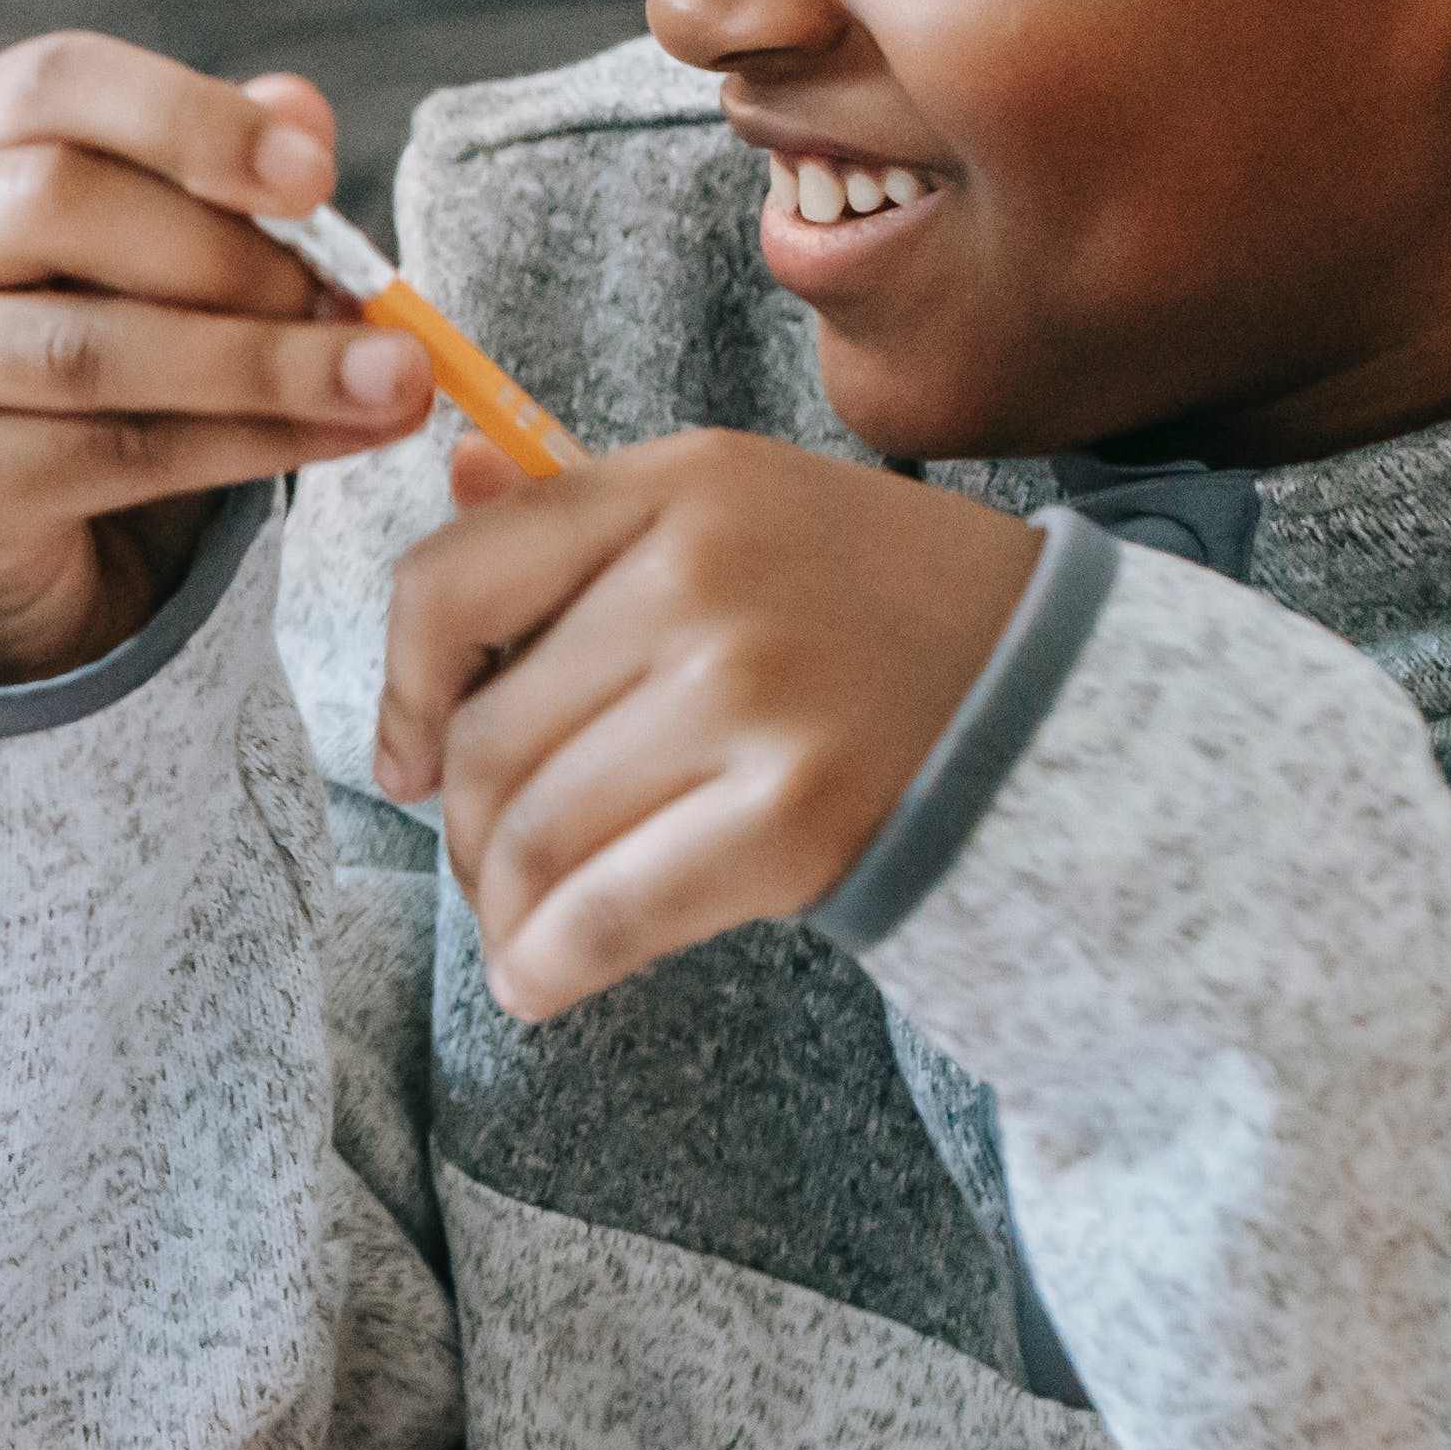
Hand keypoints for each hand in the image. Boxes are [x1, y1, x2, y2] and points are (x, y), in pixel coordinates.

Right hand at [0, 34, 437, 686]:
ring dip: (264, 363)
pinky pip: (104, 457)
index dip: (190, 116)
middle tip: (355, 299)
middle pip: (56, 202)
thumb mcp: (153, 255)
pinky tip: (335, 439)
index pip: (53, 81)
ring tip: (389, 379)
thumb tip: (303, 110)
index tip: (315, 177)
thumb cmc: (80, 361)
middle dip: (229, 253)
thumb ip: (217, 178)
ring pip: (87, 348)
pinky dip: (244, 447)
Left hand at [372, 433, 1042, 1023]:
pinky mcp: (795, 814)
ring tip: (521, 928)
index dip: (396, 693)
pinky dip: (549, 964)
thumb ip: (586, 507)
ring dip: (501, 909)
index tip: (405, 760)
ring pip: (536, 835)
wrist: (1054, 695)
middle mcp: (703, 577)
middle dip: (463, 832)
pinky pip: (609, 911)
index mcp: (677, 485)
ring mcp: (752, 695)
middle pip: (486, 740)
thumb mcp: (739, 511)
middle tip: (489, 867)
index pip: (449, 585)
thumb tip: (450, 471)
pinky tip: (544, 978)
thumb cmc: (869, 608)